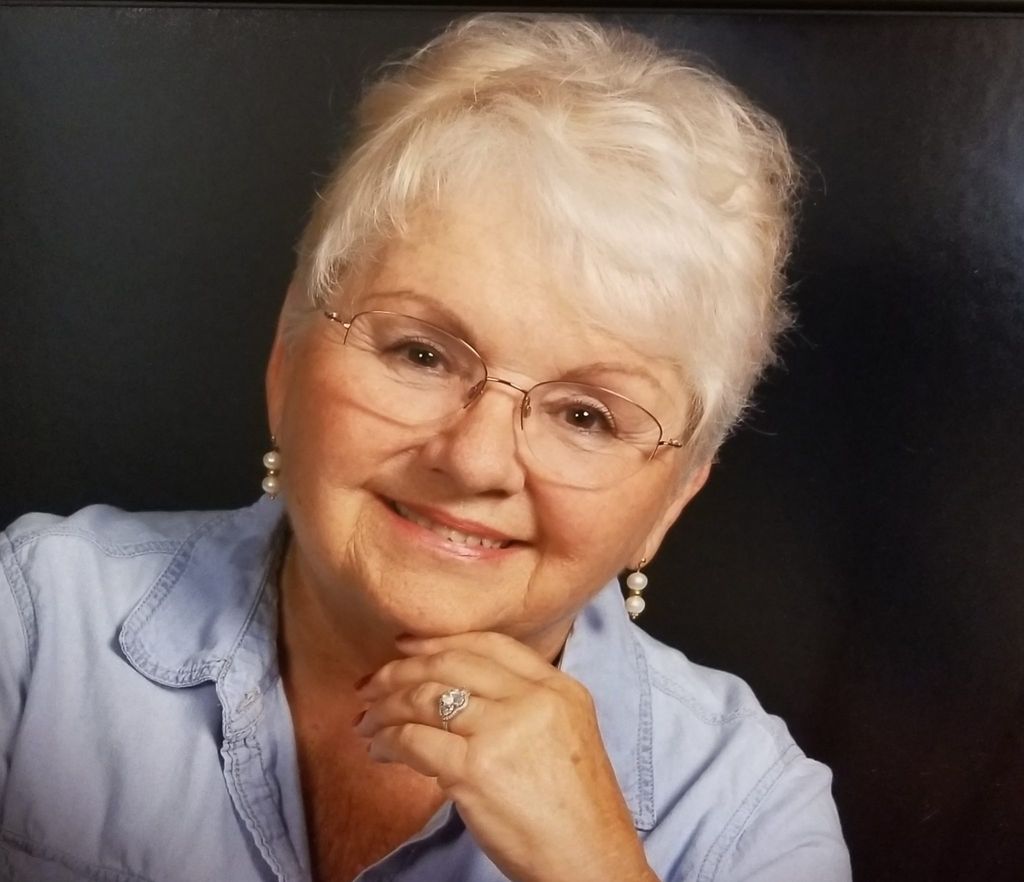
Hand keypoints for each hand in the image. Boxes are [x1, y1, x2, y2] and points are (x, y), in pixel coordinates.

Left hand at [355, 632, 657, 881]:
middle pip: (451, 663)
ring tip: (368, 721)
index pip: (490, 644)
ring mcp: (503, 730)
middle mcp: (532, 699)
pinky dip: (387, 741)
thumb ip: (523, 707)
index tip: (406, 647)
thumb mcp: (566, 736)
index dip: (440, 641)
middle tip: (371, 684)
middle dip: (401, 670)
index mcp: (558, 688)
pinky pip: (414, 740)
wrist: (591, 864)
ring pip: (425, 698)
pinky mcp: (475, 769)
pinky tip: (379, 750)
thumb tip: (454, 699)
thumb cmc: (576, 813)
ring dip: (386, 708)